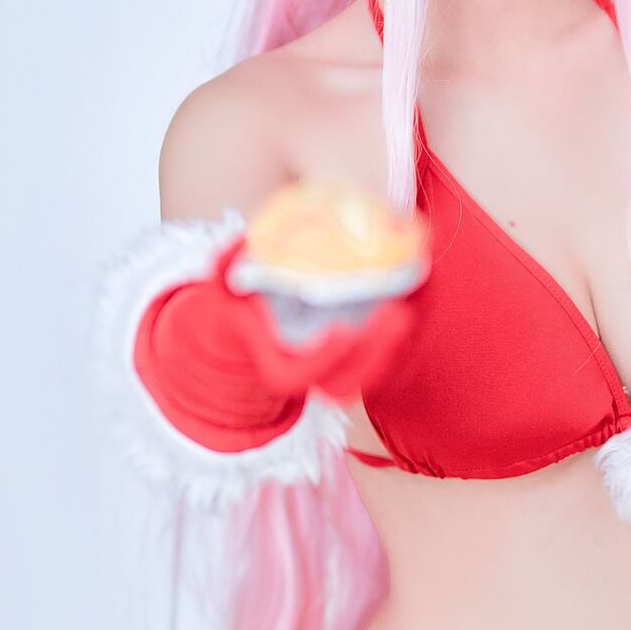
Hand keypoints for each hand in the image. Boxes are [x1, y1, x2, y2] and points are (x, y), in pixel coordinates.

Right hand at [210, 236, 417, 399]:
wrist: (246, 319)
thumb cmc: (239, 297)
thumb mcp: (224, 279)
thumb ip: (226, 262)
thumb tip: (243, 244)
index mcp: (270, 358)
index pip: (292, 377)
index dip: (322, 360)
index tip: (343, 330)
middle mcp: (302, 370)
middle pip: (340, 384)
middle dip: (371, 354)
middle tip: (395, 313)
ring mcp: (328, 369)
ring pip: (362, 377)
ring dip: (388, 349)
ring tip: (404, 310)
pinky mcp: (350, 358)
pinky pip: (375, 360)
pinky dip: (393, 339)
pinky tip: (406, 302)